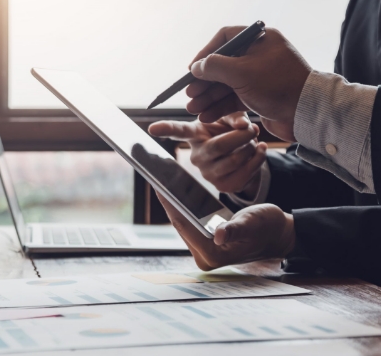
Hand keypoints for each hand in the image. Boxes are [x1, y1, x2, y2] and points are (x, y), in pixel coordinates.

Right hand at [149, 112, 266, 197]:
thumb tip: (244, 125)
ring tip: (254, 140)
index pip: (178, 131)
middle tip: (253, 128)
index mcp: (194, 135)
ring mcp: (208, 174)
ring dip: (251, 147)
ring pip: (235, 159)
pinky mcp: (223, 186)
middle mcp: (196, 156)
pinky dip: (258, 159)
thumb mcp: (231, 118)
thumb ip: (235, 116)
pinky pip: (245, 172)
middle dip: (241, 136)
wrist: (244, 155)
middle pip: (219, 146)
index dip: (165, 129)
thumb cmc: (231, 132)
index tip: (152, 128)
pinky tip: (260, 150)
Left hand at [157, 193, 294, 269]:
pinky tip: (175, 192)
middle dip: (168, 202)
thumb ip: (236, 229)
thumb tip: (220, 235)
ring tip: (161, 182)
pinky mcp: (205, 245)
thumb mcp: (253, 223)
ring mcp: (204, 252)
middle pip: (180, 224)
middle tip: (155, 178)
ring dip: (173, 204)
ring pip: (183, 223)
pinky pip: (189, 223)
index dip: (170, 203)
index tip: (158, 184)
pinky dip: (183, 208)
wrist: (279, 235)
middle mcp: (205, 257)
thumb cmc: (269, 228)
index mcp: (213, 254)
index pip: (184, 225)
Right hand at [186, 26, 311, 141]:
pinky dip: (220, 107)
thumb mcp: (241, 72)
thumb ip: (214, 67)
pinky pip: (234, 98)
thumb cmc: (278, 85)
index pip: (224, 39)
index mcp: (259, 40)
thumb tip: (196, 66)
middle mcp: (259, 55)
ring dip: (208, 97)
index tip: (192, 69)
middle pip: (222, 65)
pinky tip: (207, 116)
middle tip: (190, 94)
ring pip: (226, 84)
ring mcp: (259, 76)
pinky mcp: (260, 95)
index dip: (205, 53)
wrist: (308, 113)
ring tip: (193, 109)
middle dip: (204, 82)